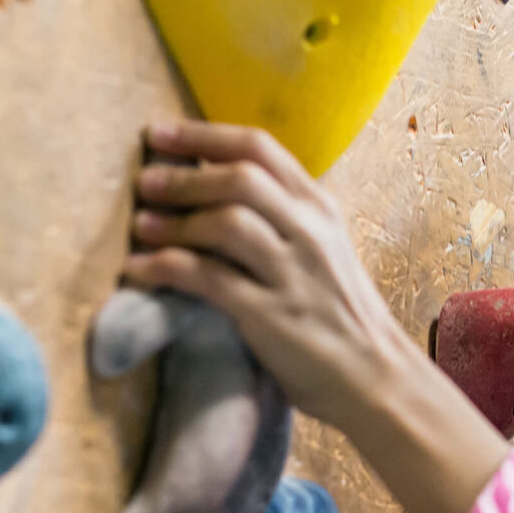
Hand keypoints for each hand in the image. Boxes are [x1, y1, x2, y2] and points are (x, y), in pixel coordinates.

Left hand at [121, 121, 412, 427]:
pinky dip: (165, 268)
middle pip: (239, 179)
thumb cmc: (339, 315)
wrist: (375, 378)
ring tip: (140, 225)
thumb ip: (281, 217)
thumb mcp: (322, 250)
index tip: (160, 133)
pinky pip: (208, 279)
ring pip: (225, 223)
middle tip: (144, 181)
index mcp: (320, 208)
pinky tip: (138, 270)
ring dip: (173, 221)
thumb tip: (214, 185)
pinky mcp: (272, 315)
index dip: (203, 135)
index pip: (260, 149)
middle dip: (184, 177)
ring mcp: (294, 273)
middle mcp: (311, 232)